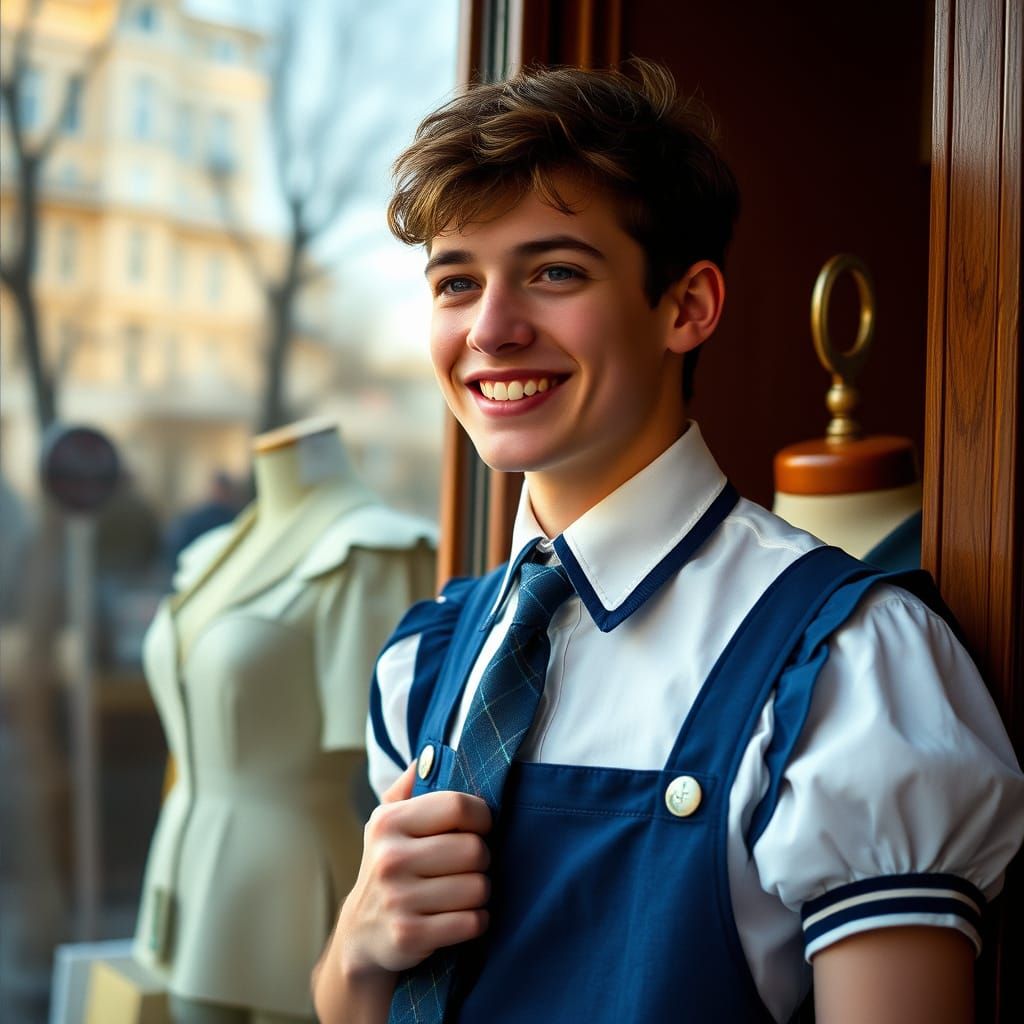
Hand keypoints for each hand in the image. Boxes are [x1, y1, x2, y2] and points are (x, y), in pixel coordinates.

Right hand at [335, 761, 492, 977]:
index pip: (458, 805)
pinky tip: (460, 918)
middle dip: (481, 859)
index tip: (478, 827)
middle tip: (468, 865)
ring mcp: (398, 900)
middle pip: (475, 850)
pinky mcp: (410, 936)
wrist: (361, 935)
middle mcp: (390, 858)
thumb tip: (431, 751)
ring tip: (462, 892)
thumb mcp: (387, 822)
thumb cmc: (388, 867)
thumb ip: (409, 785)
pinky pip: (472, 922)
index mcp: (389, 823)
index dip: (481, 816)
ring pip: (478, 888)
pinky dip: (476, 921)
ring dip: (480, 893)